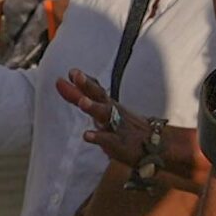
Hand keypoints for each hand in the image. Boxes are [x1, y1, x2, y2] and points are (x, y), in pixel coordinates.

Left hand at [56, 68, 199, 188]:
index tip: (72, 72)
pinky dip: (98, 137)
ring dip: (94, 107)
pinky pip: (109, 139)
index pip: (96, 88)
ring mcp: (116, 126)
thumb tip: (60, 81)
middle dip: (87, 85)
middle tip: (77, 75)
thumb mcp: (103, 109)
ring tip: (82, 102)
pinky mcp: (120, 143)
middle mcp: (112, 112)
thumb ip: (80, 97)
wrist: (155, 144)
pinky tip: (86, 135)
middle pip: (99, 96)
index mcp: (108, 104)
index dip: (84, 81)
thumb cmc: (124, 125)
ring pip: (105, 115)